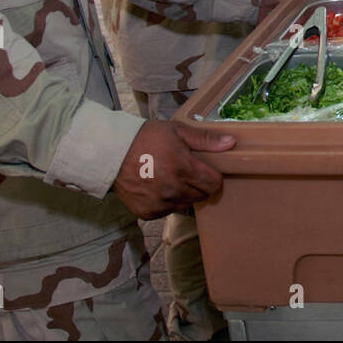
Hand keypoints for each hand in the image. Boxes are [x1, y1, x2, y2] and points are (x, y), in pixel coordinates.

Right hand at [112, 120, 234, 219]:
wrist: (111, 152)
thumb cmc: (146, 138)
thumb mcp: (177, 131)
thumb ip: (205, 139)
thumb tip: (231, 143)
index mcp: (182, 168)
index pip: (214, 183)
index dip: (213, 176)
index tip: (206, 169)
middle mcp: (172, 189)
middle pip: (202, 195)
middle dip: (200, 184)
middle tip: (187, 171)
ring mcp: (159, 203)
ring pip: (186, 204)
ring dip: (184, 193)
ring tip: (170, 177)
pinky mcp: (147, 212)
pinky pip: (168, 210)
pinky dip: (167, 201)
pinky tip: (157, 186)